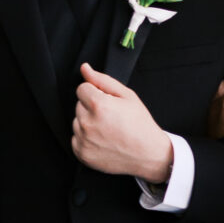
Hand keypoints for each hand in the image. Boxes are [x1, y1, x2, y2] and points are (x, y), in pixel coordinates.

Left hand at [73, 66, 174, 182]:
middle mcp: (87, 122)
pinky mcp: (82, 153)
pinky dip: (86, 139)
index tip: (107, 102)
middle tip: (111, 117)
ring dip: (88, 123)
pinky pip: (76, 139)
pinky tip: (102, 140)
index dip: (96, 93)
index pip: (82, 89)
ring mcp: (83, 140)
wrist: (148, 153)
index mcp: (98, 105)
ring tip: (107, 130)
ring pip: (77, 122)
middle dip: (91, 108)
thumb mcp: (127, 96)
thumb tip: (85, 69)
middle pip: (78, 105)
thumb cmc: (140, 124)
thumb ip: (102, 80)